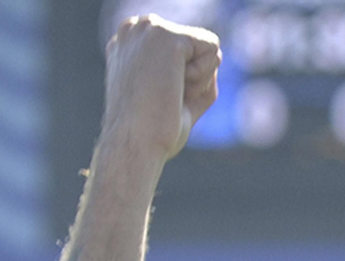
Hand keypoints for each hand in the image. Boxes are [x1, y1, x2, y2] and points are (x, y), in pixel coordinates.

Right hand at [101, 15, 220, 166]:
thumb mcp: (170, 100)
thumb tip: (215, 55)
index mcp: (129, 44)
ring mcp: (149, 29)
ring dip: (197, 81)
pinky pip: (212, 51)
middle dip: (191, 79)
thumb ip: (191, 76)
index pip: (181, 53)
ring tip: (166, 96)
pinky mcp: (166, 36)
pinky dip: (202, 78)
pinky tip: (175, 89)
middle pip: (195, 48)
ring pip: (207, 49)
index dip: (180, 83)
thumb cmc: (149, 134)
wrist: (134, 147)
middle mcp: (134, 29)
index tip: (154, 100)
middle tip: (163, 101)